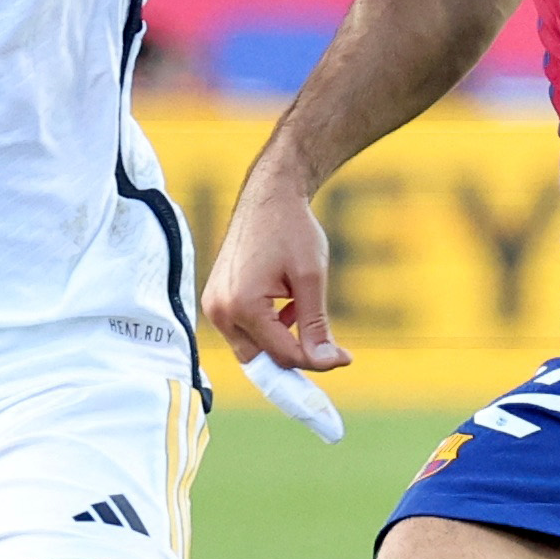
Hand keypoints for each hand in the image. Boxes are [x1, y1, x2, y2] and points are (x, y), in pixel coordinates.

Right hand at [200, 157, 347, 370]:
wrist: (269, 197)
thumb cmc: (292, 230)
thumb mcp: (311, 278)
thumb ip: (315, 325)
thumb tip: (328, 362)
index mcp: (241, 305)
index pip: (282, 354)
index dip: (317, 361)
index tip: (345, 357)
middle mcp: (220, 311)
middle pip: (262, 359)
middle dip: (295, 356)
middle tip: (330, 350)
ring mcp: (214, 306)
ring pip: (252, 349)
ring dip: (281, 342)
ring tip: (302, 307)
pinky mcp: (216, 300)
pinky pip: (243, 331)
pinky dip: (269, 329)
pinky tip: (287, 304)